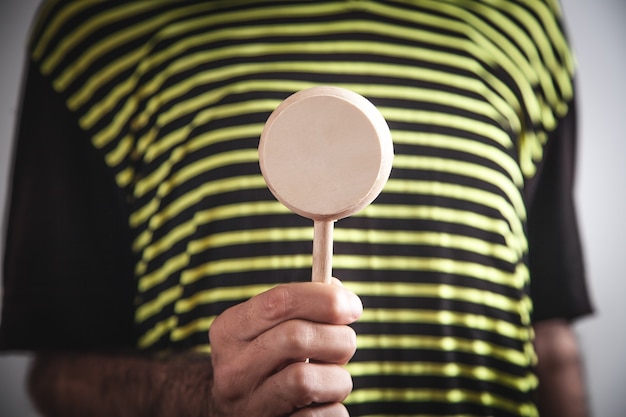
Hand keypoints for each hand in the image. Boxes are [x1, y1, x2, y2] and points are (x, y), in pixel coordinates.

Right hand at [208, 280, 362, 416]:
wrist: (239, 413)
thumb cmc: (269, 360)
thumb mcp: (271, 328)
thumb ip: (302, 306)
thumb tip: (341, 297)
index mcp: (229, 330)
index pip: (280, 302)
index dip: (324, 298)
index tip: (352, 305)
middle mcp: (232, 368)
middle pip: (297, 337)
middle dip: (337, 338)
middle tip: (346, 344)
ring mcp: (247, 405)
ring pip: (305, 381)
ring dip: (337, 378)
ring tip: (334, 379)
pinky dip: (333, 409)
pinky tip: (323, 404)